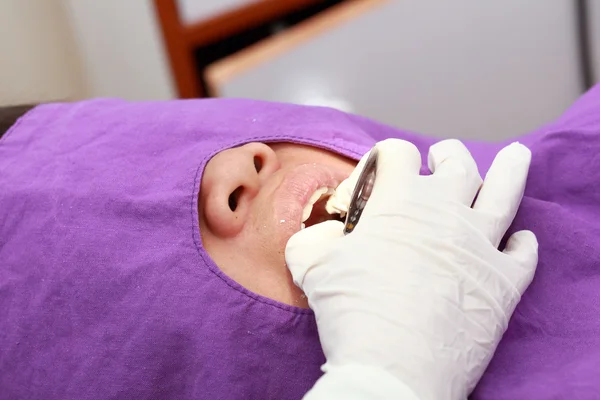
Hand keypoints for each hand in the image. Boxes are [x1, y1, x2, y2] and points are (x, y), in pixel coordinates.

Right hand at [286, 139, 537, 399]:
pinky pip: (523, 253)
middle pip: (456, 163)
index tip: (375, 179)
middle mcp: (445, 210)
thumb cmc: (352, 309)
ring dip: (510, 171)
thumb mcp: (311, 264)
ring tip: (516, 155)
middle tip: (440, 158)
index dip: (384, 158)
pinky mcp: (503, 281)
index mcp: (399, 199)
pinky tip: (519, 241)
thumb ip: (315, 237)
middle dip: (446, 155)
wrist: (395, 365)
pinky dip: (522, 244)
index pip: (397, 152)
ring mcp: (480, 244)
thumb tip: (324, 235)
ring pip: (505, 193)